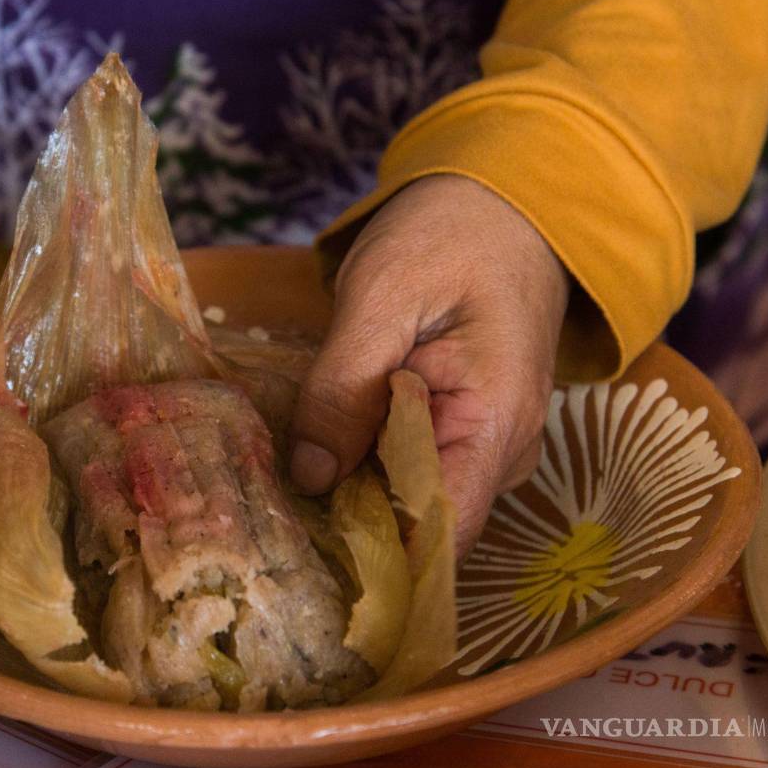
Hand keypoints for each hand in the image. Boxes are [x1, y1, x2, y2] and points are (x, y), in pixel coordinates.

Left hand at [290, 175, 568, 556]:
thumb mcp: (382, 297)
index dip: (376, 558)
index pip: (442, 529)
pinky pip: (408, 471)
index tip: (303, 562)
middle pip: (420, 523)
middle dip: (348, 529)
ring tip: (278, 496)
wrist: (500, 205)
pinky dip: (362, 470)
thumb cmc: (450, 236)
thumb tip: (310, 476)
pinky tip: (313, 463)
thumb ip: (345, 387)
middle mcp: (500, 453)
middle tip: (266, 524)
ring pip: (409, 501)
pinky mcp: (458, 433)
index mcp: (496, 422)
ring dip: (350, 499)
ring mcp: (482, 447)